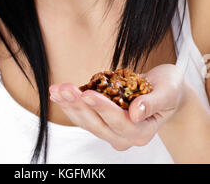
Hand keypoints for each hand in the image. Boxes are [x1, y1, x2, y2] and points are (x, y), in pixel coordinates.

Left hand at [49, 64, 184, 150]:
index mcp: (143, 131)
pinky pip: (84, 116)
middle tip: (64, 88)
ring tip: (56, 90)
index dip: (103, 108)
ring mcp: (112, 131)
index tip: (87, 93)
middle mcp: (126, 137)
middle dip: (79, 106)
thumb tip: (136, 112)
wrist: (165, 91)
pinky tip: (58, 93)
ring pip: (87, 122)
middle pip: (99, 124)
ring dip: (70, 105)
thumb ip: (153, 102)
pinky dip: (70, 104)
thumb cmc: (169, 88)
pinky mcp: (102, 122)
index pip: (120, 122)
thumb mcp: (168, 90)